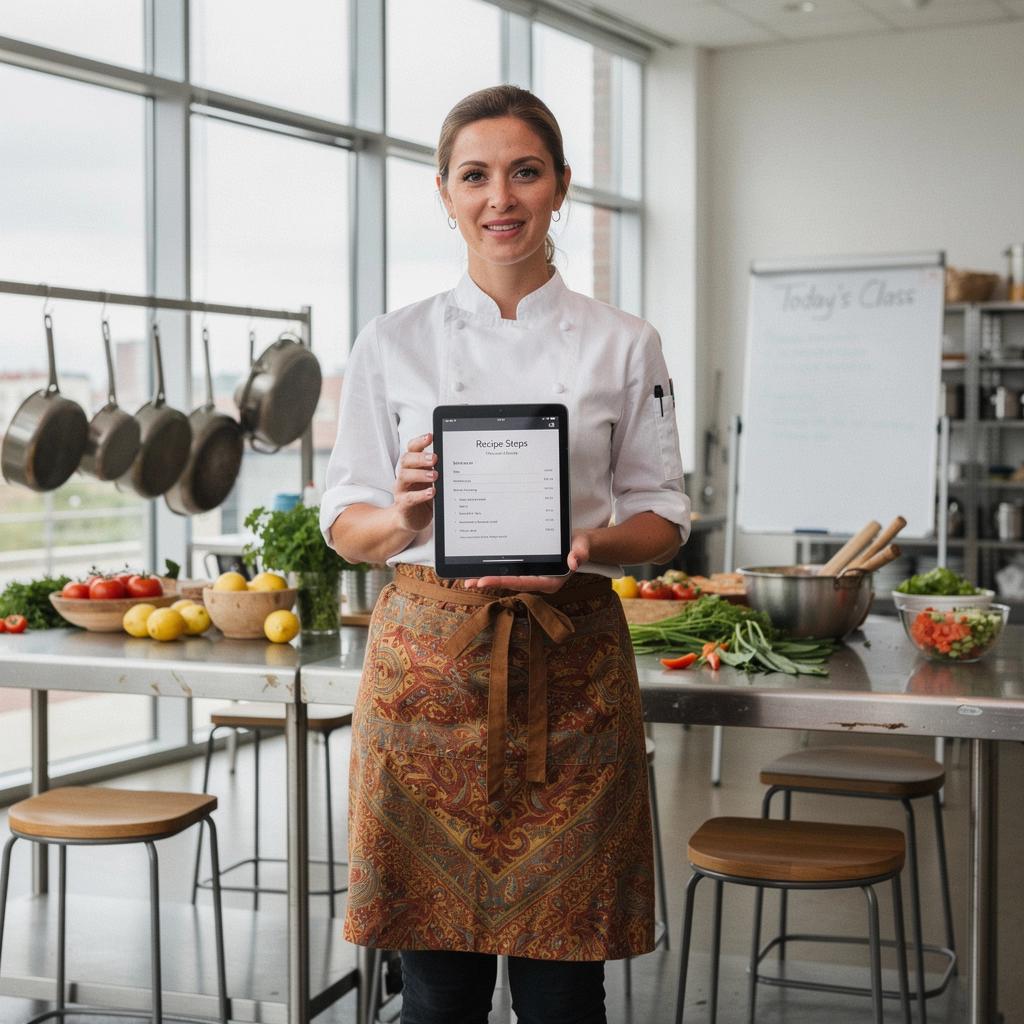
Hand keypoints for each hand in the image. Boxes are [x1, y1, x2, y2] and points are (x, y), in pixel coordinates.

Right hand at [393, 433, 436, 534]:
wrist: (413, 519)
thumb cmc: (424, 496)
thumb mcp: (433, 481)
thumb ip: (438, 469)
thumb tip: (453, 458)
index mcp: (413, 466)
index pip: (412, 449)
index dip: (419, 441)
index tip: (430, 436)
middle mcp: (405, 475)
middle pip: (406, 460)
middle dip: (420, 457)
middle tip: (434, 458)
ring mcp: (402, 490)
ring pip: (404, 476)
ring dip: (420, 474)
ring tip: (435, 476)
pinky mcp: (403, 505)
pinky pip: (408, 498)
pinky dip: (420, 495)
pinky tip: (431, 493)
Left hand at [463, 531, 590, 591]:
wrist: (577, 545)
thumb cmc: (579, 545)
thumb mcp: (582, 546)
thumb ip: (580, 553)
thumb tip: (574, 562)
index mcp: (550, 581)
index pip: (523, 582)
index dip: (503, 582)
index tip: (484, 581)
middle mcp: (538, 582)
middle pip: (511, 584)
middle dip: (490, 582)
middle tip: (470, 582)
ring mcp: (531, 578)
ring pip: (507, 580)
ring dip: (488, 579)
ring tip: (468, 580)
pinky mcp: (526, 572)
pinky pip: (509, 573)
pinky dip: (494, 572)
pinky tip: (479, 571)